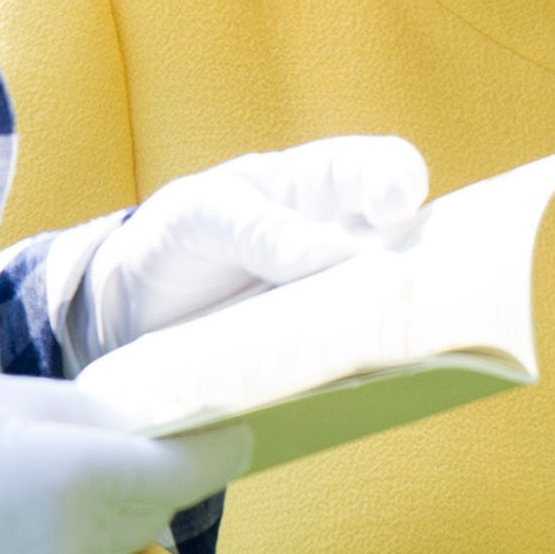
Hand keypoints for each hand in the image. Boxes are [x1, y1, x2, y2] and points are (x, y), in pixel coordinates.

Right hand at [0, 370, 251, 553]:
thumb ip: (81, 408)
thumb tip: (139, 421)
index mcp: (83, 473)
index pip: (198, 466)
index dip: (220, 443)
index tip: (228, 429)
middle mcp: (87, 543)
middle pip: (156, 505)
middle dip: (138, 476)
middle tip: (78, 451)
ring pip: (115, 547)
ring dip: (94, 521)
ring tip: (13, 498)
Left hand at [79, 135, 430, 359]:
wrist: (132, 310)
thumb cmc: (175, 237)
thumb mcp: (200, 214)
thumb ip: (259, 228)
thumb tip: (334, 254)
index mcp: (310, 186)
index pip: (373, 168)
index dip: (395, 178)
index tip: (395, 205)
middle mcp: (339, 241)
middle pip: (405, 242)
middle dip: (422, 258)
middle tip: (414, 282)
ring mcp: (334, 300)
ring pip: (388, 305)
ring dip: (396, 320)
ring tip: (396, 340)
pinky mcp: (318, 354)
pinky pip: (352, 358)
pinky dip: (360, 369)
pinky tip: (356, 385)